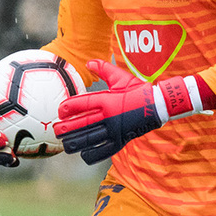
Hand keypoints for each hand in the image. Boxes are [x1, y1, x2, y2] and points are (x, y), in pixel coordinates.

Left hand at [54, 60, 212, 164]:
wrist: (159, 105)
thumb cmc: (138, 90)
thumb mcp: (121, 77)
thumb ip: (103, 69)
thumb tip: (89, 61)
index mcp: (107, 99)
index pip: (82, 104)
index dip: (68, 108)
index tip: (60, 111)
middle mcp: (109, 116)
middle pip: (82, 124)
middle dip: (66, 128)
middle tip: (56, 130)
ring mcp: (115, 130)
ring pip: (90, 139)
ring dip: (75, 143)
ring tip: (65, 144)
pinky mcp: (121, 141)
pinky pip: (104, 151)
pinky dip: (92, 154)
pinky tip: (83, 154)